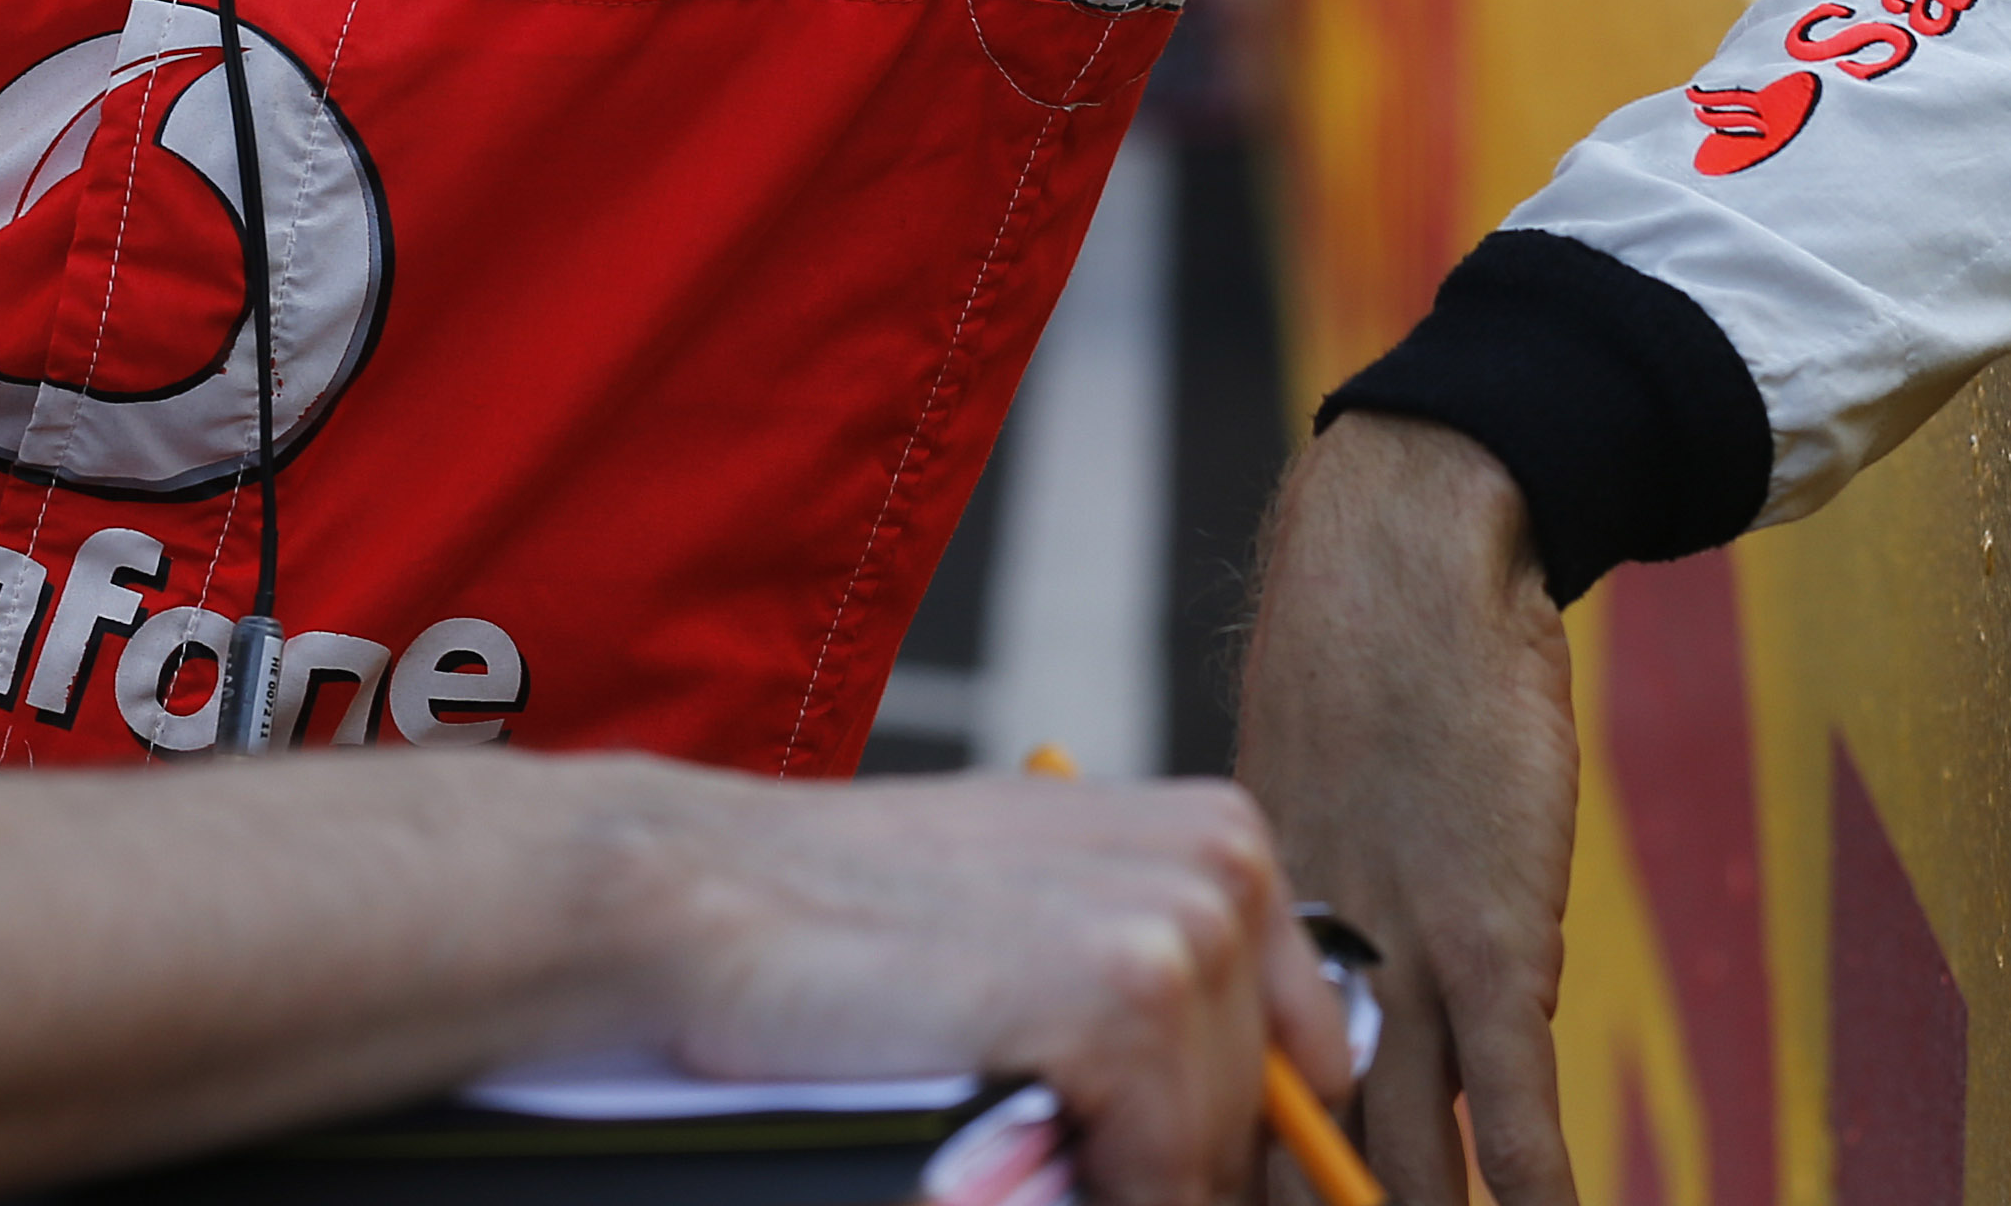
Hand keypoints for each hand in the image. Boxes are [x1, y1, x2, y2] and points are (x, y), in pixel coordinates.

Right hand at [632, 767, 1352, 1205]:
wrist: (704, 902)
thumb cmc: (856, 922)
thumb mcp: (1045, 916)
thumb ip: (1161, 987)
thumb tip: (1257, 1135)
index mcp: (1218, 840)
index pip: (1306, 1064)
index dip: (1212, 1133)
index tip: (1116, 1134)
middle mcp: (1222, 864)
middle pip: (1260, 1125)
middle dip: (1158, 1161)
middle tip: (1026, 1119)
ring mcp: (1181, 921)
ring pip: (1213, 1160)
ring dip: (1113, 1174)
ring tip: (995, 1115)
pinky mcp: (1127, 992)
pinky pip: (1162, 1181)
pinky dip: (1082, 1190)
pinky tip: (989, 1123)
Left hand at [1235, 413, 1580, 1203]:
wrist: (1408, 563)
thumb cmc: (1358, 676)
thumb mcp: (1295, 801)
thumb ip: (1304, 909)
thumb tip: (1320, 1001)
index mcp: (1243, 935)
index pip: (1221, 1100)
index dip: (1225, 1170)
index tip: (1210, 1198)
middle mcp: (1302, 961)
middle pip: (1294, 1147)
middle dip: (1309, 1204)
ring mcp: (1401, 959)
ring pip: (1399, 1153)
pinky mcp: (1495, 942)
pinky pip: (1512, 1107)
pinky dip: (1532, 1186)